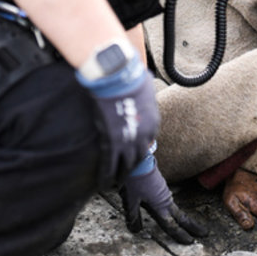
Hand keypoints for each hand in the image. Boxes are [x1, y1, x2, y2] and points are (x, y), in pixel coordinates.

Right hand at [77, 41, 159, 186]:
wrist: (115, 73)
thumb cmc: (128, 75)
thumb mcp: (145, 88)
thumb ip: (144, 99)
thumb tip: (142, 97)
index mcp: (152, 121)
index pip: (147, 141)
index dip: (138, 147)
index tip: (131, 152)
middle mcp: (143, 134)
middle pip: (138, 156)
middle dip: (130, 164)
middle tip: (123, 171)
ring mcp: (127, 139)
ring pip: (125, 164)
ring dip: (119, 174)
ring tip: (113, 181)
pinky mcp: (111, 141)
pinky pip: (110, 164)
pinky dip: (107, 175)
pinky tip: (103, 182)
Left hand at [121, 153, 207, 243]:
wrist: (138, 159)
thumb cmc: (135, 179)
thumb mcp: (130, 200)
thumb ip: (133, 216)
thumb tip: (136, 230)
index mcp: (160, 205)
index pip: (171, 225)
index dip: (180, 234)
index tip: (190, 242)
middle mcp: (165, 200)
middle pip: (181, 217)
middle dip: (192, 226)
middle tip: (204, 234)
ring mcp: (164, 193)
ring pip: (177, 210)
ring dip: (184, 219)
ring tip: (191, 226)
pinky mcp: (161, 188)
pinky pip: (170, 202)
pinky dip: (176, 211)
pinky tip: (172, 210)